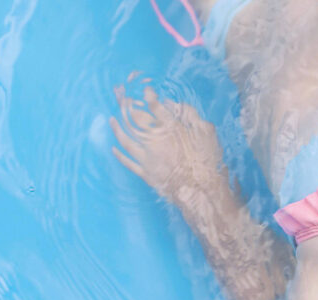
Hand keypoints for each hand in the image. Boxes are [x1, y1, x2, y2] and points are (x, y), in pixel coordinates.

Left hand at [110, 82, 223, 205]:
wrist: (201, 190)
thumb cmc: (206, 161)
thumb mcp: (206, 132)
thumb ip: (190, 115)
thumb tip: (171, 104)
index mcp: (171, 129)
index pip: (155, 106)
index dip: (148, 96)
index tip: (145, 90)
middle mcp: (155, 141)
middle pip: (135, 120)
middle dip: (126, 106)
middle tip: (119, 96)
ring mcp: (148, 158)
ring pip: (126, 140)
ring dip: (117, 128)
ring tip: (111, 119)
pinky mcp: (146, 174)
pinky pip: (128, 163)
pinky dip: (120, 156)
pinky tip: (113, 148)